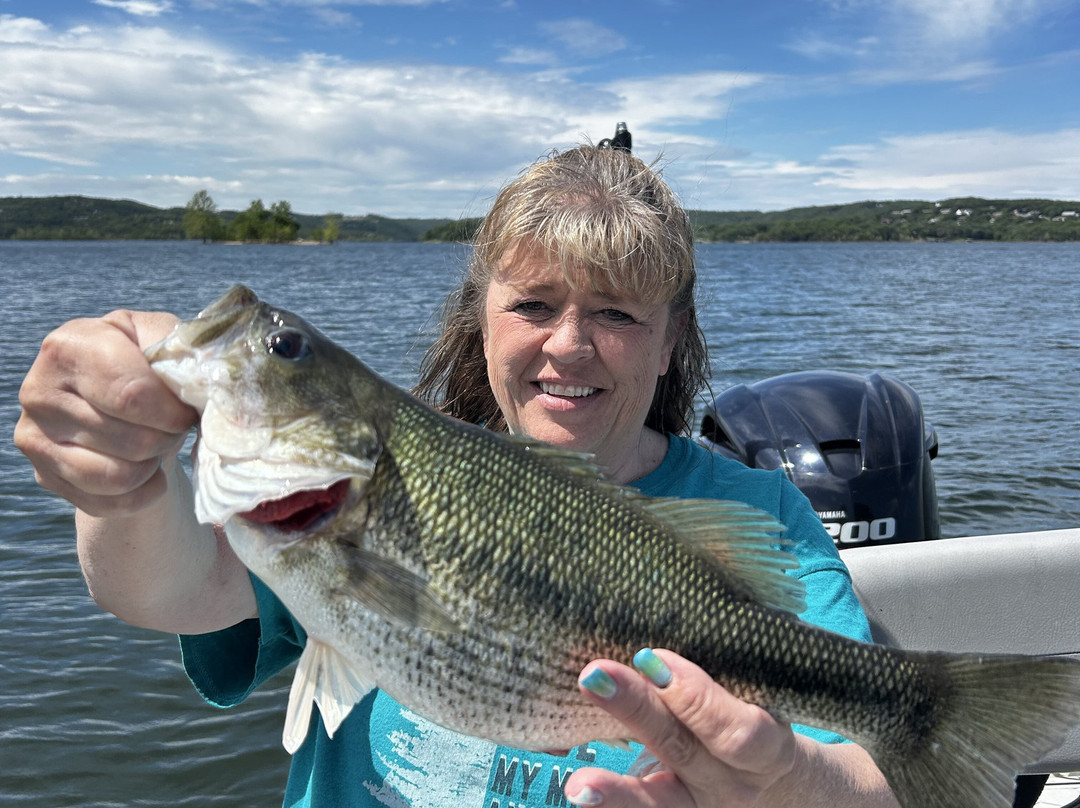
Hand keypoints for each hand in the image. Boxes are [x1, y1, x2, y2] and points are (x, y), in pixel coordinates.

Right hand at [15, 309, 196, 516]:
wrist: (112, 397)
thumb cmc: (143, 366)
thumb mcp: (161, 342)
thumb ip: (181, 354)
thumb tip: (203, 387)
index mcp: (70, 347)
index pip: (132, 396)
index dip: (173, 413)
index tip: (189, 412)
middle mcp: (40, 390)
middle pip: (132, 440)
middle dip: (168, 438)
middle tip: (175, 426)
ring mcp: (35, 436)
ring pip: (119, 477)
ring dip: (153, 465)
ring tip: (157, 444)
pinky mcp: (44, 474)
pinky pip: (107, 502)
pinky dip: (142, 493)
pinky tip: (149, 473)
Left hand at [567, 649, 796, 807]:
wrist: (766, 775)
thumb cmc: (748, 710)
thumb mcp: (751, 693)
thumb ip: (716, 669)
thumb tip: (655, 624)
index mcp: (768, 747)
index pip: (738, 729)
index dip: (695, 696)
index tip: (651, 657)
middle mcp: (737, 784)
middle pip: (686, 750)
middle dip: (638, 710)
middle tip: (595, 674)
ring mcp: (704, 805)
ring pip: (660, 798)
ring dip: (616, 786)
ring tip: (578, 781)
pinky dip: (610, 801)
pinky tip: (579, 793)